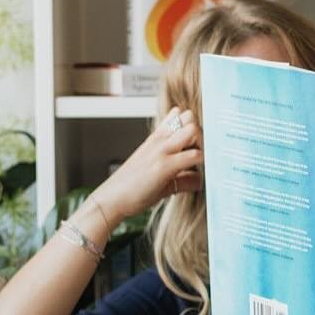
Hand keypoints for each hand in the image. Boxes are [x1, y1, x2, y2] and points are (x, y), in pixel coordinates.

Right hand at [94, 106, 202, 226]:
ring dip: (202, 145)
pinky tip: (199, 176)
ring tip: (199, 163)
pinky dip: (202, 164)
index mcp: (155, 139)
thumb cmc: (131, 188)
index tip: (195, 145)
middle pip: (189, 119)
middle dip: (201, 134)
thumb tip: (200, 181)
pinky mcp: (165, 166)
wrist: (112, 198)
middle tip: (201, 154)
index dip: (191, 128)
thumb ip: (180, 175)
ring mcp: (162, 151)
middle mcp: (159, 141)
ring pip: (193, 130)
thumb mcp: (157, 174)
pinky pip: (194, 156)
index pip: (178, 116)